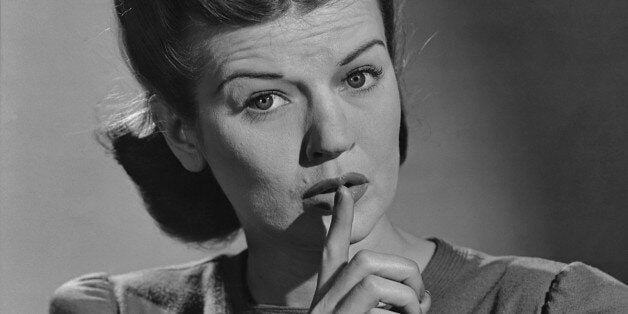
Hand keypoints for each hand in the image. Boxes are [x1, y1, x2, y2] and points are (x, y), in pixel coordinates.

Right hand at [309, 186, 430, 312]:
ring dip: (407, 296)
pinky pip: (380, 312)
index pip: (332, 251)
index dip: (340, 221)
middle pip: (364, 260)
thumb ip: (395, 304)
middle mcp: (323, 304)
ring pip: (372, 283)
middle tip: (422, 298)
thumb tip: (425, 298)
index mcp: (330, 296)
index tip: (344, 189)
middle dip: (404, 271)